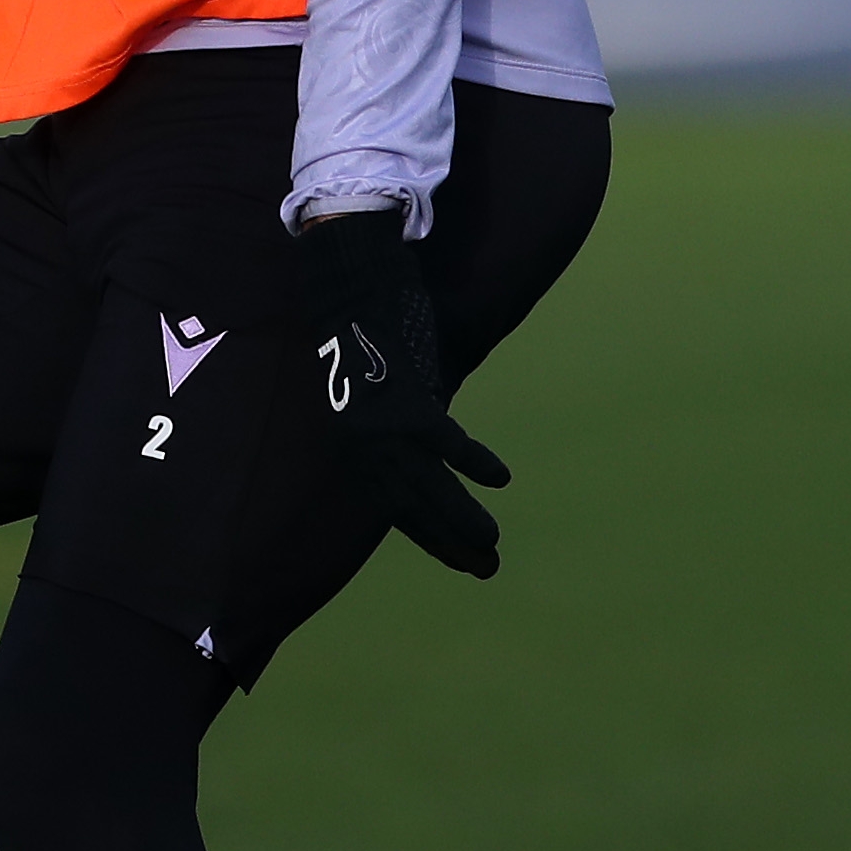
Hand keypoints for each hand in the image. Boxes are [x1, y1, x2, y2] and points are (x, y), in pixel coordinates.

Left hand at [280, 209, 511, 579]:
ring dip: (461, 517)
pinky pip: (442, 441)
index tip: (458, 559)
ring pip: (424, 487)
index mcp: (354, 443)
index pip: (392, 506)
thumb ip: (404, 420)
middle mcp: (362, 442)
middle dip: (447, 542)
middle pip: (409, 507)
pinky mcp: (402, 398)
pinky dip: (470, 461)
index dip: (427, 535)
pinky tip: (499, 478)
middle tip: (485, 569)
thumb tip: (434, 445)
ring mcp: (379, 423)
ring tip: (491, 542)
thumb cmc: (371, 330)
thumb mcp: (383, 388)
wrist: (351, 280)